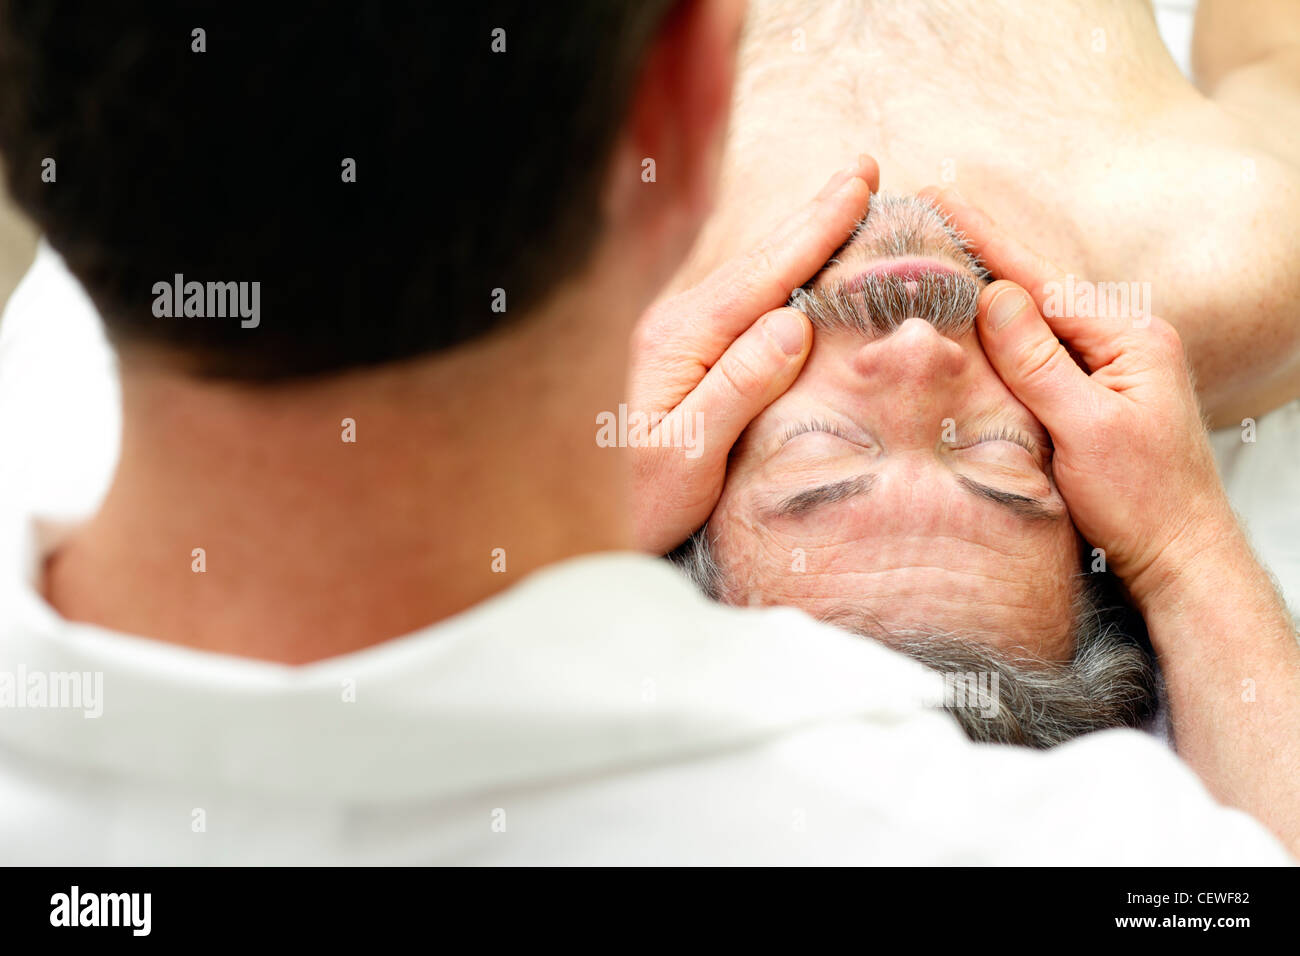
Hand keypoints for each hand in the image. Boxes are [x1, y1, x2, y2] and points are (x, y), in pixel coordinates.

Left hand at [627, 157, 877, 553]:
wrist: (559, 523)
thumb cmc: (629, 502)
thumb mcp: (686, 456)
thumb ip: (737, 388)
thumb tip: (794, 322)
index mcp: (678, 342)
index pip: (762, 276)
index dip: (817, 229)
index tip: (860, 183)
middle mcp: (669, 328)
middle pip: (754, 263)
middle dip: (811, 217)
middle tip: (861, 168)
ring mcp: (666, 341)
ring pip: (744, 279)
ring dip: (794, 241)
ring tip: (836, 205)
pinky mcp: (667, 361)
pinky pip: (732, 303)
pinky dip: (770, 276)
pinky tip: (784, 274)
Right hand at [924, 187, 1238, 605]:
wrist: (1182, 556)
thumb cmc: (1144, 502)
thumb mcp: (1085, 429)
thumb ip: (1039, 362)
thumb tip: (997, 296)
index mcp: (1129, 337)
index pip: (1042, 280)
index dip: (987, 240)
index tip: (942, 202)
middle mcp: (1124, 340)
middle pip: (1039, 289)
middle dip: (982, 255)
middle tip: (928, 222)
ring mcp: (1112, 366)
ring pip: (1037, 321)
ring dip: (988, 294)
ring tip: (939, 264)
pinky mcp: (1097, 392)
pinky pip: (1042, 352)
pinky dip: (1004, 337)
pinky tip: (977, 328)